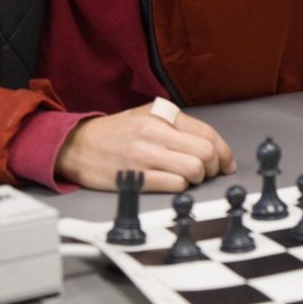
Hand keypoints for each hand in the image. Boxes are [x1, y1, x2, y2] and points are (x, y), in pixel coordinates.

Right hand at [55, 102, 236, 191]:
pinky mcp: (134, 177)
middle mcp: (154, 132)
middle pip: (205, 153)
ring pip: (193, 170)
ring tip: (191, 178)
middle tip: (210, 173)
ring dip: (198, 179)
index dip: (224, 152)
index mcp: (161, 115)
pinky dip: (181, 187)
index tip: (226, 164)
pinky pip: (173, 185)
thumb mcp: (148, 116)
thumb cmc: (117, 132)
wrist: (76, 145)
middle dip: (214, 167)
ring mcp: (144, 156)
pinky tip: (174, 184)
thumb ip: (180, 127)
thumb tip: (215, 150)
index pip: (207, 134)